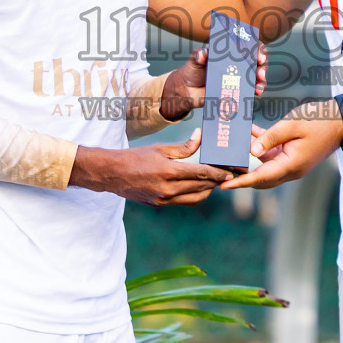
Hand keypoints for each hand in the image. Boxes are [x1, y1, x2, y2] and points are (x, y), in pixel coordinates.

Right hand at [70, 132, 231, 205]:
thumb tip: (200, 138)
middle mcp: (167, 189)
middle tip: (226, 175)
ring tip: (214, 181)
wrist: (112, 174)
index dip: (218, 173)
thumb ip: (183, 147)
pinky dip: (194, 195)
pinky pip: (183, 201)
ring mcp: (163, 199)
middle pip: (201, 187)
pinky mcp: (159, 204)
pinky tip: (197, 186)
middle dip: (216, 181)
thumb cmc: (135, 156)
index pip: (201, 173)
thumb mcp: (159, 148)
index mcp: (168, 171)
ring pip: (195, 198)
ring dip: (207, 191)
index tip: (230, 171)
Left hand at [159, 44, 269, 121]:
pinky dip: (255, 91)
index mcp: (230, 52)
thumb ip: (198, 56)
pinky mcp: (238, 90)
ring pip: (258, 77)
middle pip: (258, 61)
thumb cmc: (193, 70)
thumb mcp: (194, 60)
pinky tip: (255, 93)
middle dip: (263, 66)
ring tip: (258, 87)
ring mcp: (240, 77)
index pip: (249, 45)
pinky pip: (250, 90)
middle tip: (260, 73)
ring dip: (262, 81)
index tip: (259, 56)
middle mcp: (239, 63)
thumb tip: (204, 52)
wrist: (188, 90)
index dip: (258, 48)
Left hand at [221, 114, 342, 189]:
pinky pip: (272, 155)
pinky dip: (260, 147)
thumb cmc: (319, 121)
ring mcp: (292, 163)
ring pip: (264, 167)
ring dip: (249, 161)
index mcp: (291, 165)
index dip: (240, 182)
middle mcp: (290, 169)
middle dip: (240, 177)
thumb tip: (252, 151)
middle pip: (260, 178)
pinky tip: (248, 133)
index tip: (223, 186)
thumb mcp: (292, 125)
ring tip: (229, 153)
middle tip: (220, 172)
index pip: (260, 178)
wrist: (341, 121)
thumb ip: (270, 138)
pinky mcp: (292, 155)